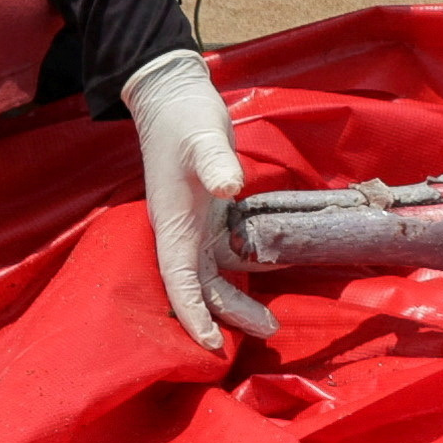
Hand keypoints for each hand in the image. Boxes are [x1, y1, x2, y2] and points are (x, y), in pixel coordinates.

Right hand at [126, 48, 273, 352]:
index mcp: (173, 223)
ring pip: (212, 275)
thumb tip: (229, 188)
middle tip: (267, 330)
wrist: (175, 98)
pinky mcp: (209, 214)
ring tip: (269, 321)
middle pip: (200, 286)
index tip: (209, 343)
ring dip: (235, 299)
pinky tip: (264, 278)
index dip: (193, 314)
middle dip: (226, 315)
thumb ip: (215, 163)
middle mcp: (180, 231)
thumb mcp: (202, 138)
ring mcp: (194, 224)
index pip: (180, 280)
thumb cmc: (186, 120)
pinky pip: (222, 254)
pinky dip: (240, 272)